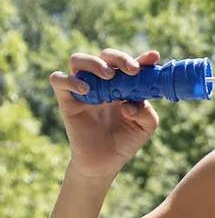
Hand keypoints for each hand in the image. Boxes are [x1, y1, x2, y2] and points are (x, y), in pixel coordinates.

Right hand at [49, 49, 160, 178]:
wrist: (105, 162)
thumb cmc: (126, 140)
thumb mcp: (146, 126)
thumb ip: (146, 112)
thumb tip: (130, 103)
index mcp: (125, 84)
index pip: (132, 64)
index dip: (143, 58)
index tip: (153, 57)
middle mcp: (103, 82)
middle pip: (105, 55)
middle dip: (120, 57)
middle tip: (132, 70)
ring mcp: (83, 89)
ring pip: (78, 60)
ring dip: (94, 62)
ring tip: (109, 75)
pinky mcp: (67, 101)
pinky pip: (58, 80)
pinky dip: (70, 80)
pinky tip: (86, 90)